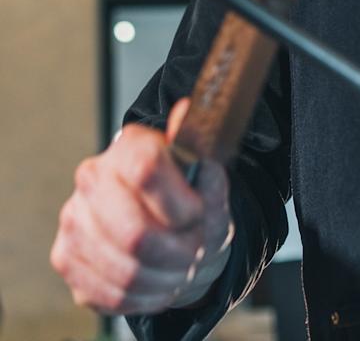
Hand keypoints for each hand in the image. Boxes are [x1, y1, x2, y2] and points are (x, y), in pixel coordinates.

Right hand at [50, 98, 233, 314]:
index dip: (180, 204)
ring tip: (182, 269)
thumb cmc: (190, 204)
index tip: (198, 215)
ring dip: (165, 278)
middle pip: (135, 233)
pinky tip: (160, 283)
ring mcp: (73, 217)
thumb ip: (211, 174)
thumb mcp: (212, 187)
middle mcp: (93, 175)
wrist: (164, 229)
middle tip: (196, 253)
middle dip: (177, 253)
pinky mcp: (65, 257)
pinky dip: (146, 295)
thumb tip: (206, 161)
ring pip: (126, 270)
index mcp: (132, 144)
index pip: (147, 171)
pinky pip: (111, 293)